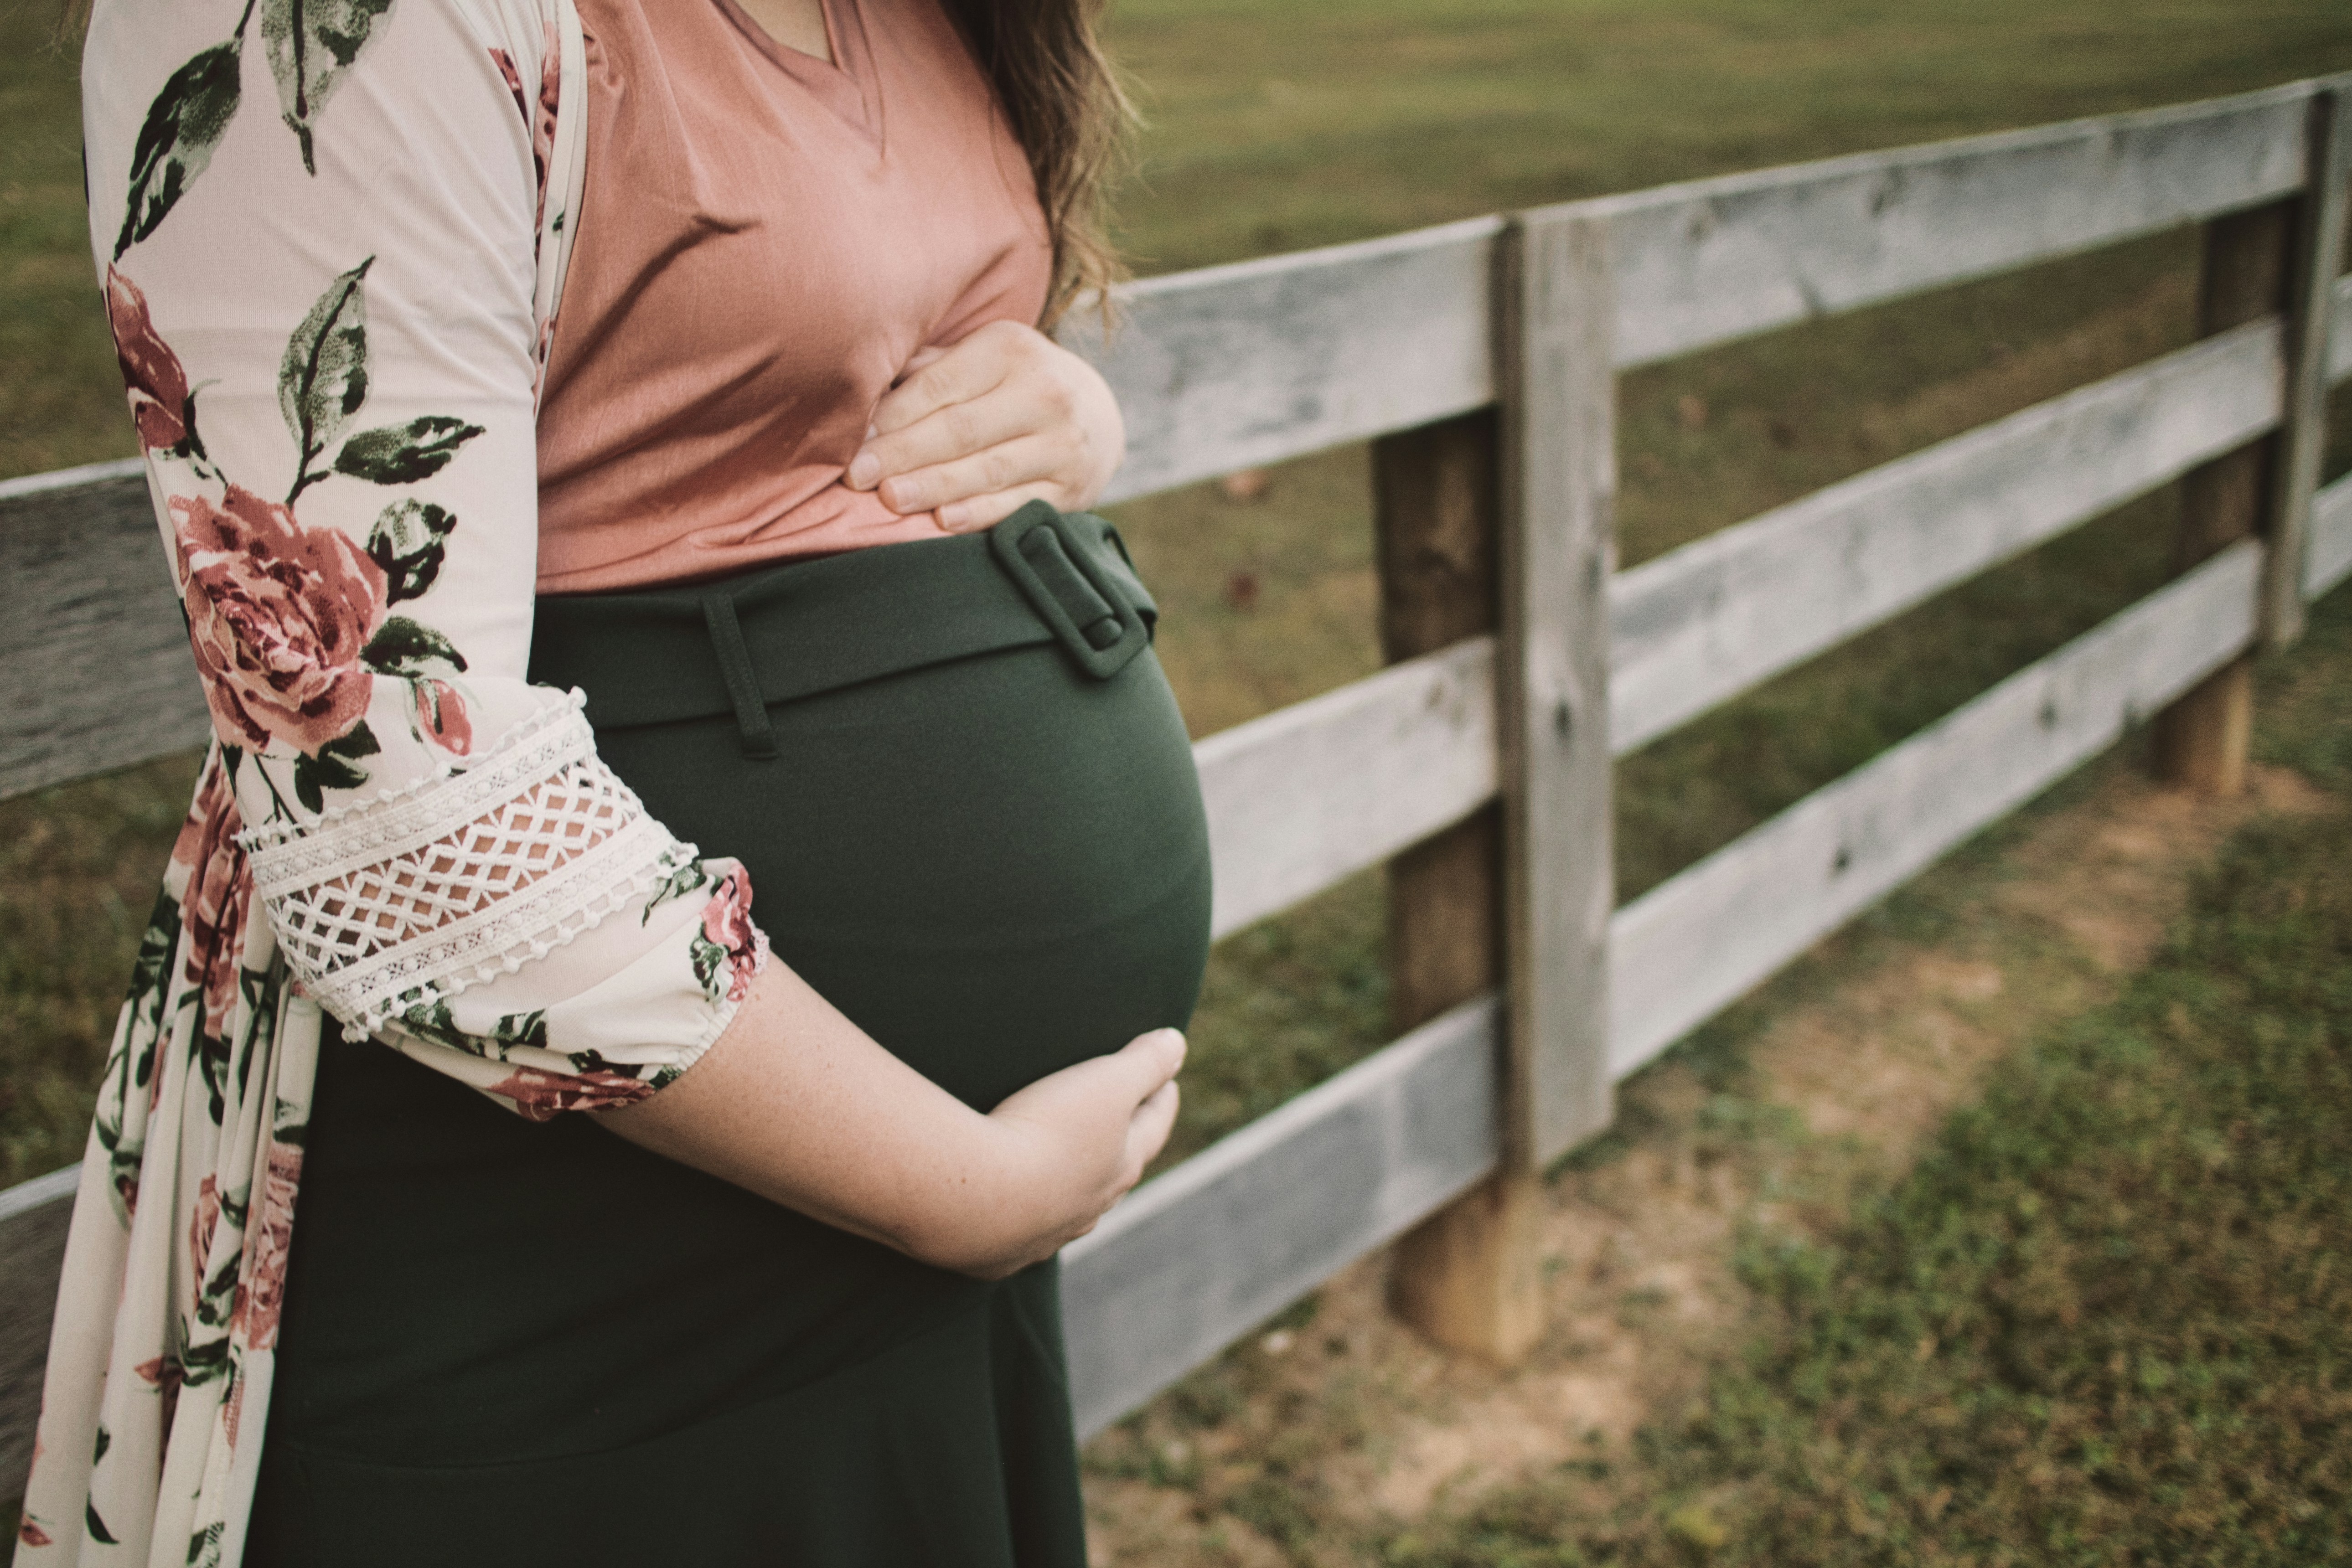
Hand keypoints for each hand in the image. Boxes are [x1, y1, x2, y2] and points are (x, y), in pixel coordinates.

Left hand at [843, 319, 1125, 532]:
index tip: (851, 442)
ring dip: (933, 486)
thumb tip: (859, 392)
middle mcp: (1044, 392)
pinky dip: (979, 513)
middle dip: (903, 454)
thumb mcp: (981, 358)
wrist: (1099, 415)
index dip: (891, 417)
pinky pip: (1017, 503)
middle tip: (856, 477)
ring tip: (889, 499)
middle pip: (960, 429)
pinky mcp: (1071, 488)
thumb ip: (928, 372)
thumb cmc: (1013, 384)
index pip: (939, 386)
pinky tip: (943, 521)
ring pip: (987, 469)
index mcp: (1010, 349)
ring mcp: (1062, 443)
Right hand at [948, 1027, 1185, 1279]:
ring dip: (1075, 1184)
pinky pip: (1023, 1230)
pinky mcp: (1004, 1253)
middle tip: (1122, 1121)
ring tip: (1068, 1166)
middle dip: (1123, 1144)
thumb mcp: (1107, 1082)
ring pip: (1073, 1206)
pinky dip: (1026, 1214)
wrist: (978, 1199)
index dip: (1161, 1098)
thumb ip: (1146, 1061)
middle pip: (1117, 1170)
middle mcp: (1092, 1207)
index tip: (1168, 1080)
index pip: (1154, 1125)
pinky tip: (1015, 1211)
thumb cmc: (1047, 1132)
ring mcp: (1048, 1233)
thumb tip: (1176, 1042)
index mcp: (1122, 1166)